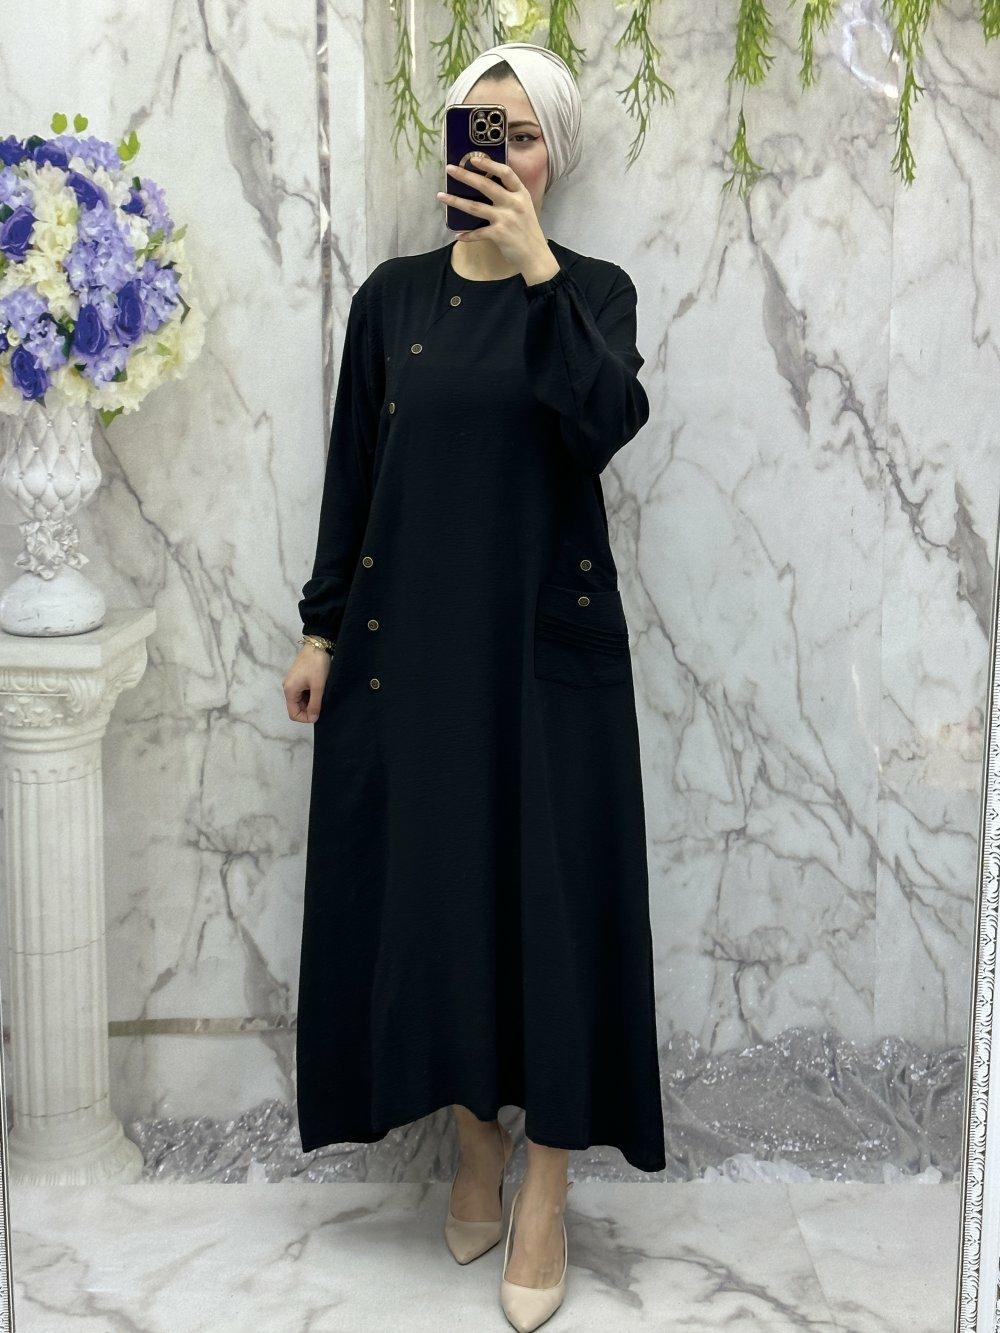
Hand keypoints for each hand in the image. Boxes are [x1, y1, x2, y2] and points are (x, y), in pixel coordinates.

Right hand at [283, 643, 331, 723]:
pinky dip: (310, 694)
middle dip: (309, 709)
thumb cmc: (317, 664)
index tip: (319, 714)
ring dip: (311, 702)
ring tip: (322, 695)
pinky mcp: (297, 678)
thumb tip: (313, 718)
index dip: (306, 718)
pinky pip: (302, 692)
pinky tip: (320, 689)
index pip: (293, 714)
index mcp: (289, 690)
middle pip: (297, 707)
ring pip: (300, 700)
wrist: (318, 644)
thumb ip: (315, 704)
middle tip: (323, 703)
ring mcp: (292, 682)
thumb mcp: (318, 686)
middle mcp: (288, 687)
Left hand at [436, 154, 559, 284]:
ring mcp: (506, 218)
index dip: (489, 164)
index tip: (473, 158)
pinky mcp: (499, 234)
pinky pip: (478, 233)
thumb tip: (487, 184)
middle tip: (449, 169)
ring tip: (441, 196)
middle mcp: (514, 203)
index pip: (505, 172)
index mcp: (521, 193)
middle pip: (486, 185)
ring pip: (475, 206)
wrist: (536, 255)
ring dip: (456, 201)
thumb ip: (510, 196)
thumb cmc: (528, 230)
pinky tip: (458, 235)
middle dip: (465, 176)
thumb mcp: (524, 207)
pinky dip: (467, 235)